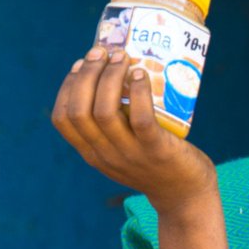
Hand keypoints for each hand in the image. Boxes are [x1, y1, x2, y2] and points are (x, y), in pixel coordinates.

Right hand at [51, 47, 217, 215]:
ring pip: (105, 112)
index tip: (81, 63)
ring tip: (122, 57)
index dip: (67, 86)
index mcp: (92, 153)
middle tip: (103, 51)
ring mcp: (130, 154)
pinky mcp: (157, 150)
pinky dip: (139, 92)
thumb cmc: (155, 163)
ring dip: (110, 78)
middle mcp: (105, 155)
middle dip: (87, 74)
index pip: (63, 118)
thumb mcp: (122, 150)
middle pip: (79, 111)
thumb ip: (111, 127)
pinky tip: (141, 75)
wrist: (186, 196)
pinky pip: (141, 118)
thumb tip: (106, 77)